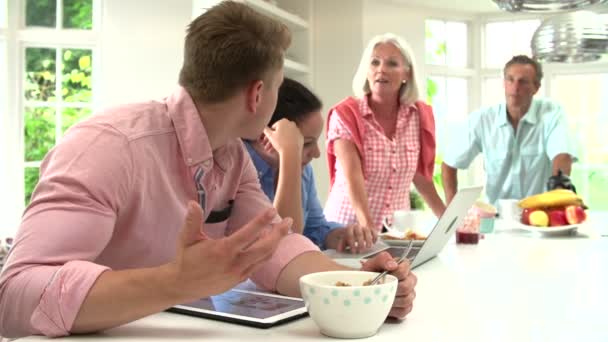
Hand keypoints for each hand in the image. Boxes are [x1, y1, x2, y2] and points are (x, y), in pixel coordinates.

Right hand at [167, 201, 290, 301]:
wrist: (183, 285)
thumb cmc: (186, 259)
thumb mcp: (186, 238)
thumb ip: (192, 221)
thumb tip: (192, 203)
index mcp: (222, 250)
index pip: (248, 233)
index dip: (261, 221)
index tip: (272, 210)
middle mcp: (234, 263)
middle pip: (264, 248)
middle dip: (279, 233)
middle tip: (289, 221)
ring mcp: (239, 273)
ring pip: (264, 257)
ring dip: (275, 243)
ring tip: (282, 230)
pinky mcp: (240, 279)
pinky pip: (258, 265)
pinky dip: (266, 253)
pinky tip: (268, 243)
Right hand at [262, 119, 302, 156]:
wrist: (292, 152)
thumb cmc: (280, 143)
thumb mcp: (270, 136)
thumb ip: (265, 130)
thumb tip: (263, 127)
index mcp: (283, 121)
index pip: (273, 127)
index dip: (268, 135)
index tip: (265, 141)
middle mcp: (291, 123)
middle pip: (280, 132)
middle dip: (273, 140)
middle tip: (267, 147)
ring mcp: (297, 130)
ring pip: (285, 136)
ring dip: (278, 143)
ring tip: (272, 151)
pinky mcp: (300, 137)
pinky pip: (292, 140)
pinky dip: (287, 143)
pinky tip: (282, 149)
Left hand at [326, 224, 376, 253]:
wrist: (353, 231)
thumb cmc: (348, 238)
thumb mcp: (343, 241)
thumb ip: (341, 245)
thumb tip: (339, 250)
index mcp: (349, 228)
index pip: (350, 235)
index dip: (352, 244)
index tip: (353, 252)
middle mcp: (357, 226)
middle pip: (359, 233)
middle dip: (360, 243)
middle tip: (361, 251)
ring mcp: (364, 227)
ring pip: (367, 231)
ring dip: (368, 240)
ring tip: (368, 247)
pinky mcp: (371, 229)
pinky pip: (374, 231)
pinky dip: (375, 237)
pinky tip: (374, 243)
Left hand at [360, 252, 416, 318]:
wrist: (363, 288)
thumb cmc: (369, 275)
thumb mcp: (372, 264)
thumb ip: (382, 259)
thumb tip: (392, 264)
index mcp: (403, 266)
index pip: (404, 270)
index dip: (393, 274)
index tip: (382, 275)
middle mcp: (409, 279)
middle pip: (407, 286)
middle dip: (391, 289)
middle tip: (380, 288)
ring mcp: (410, 294)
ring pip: (406, 299)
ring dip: (391, 299)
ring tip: (381, 297)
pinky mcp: (407, 306)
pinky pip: (404, 310)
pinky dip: (393, 309)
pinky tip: (385, 305)